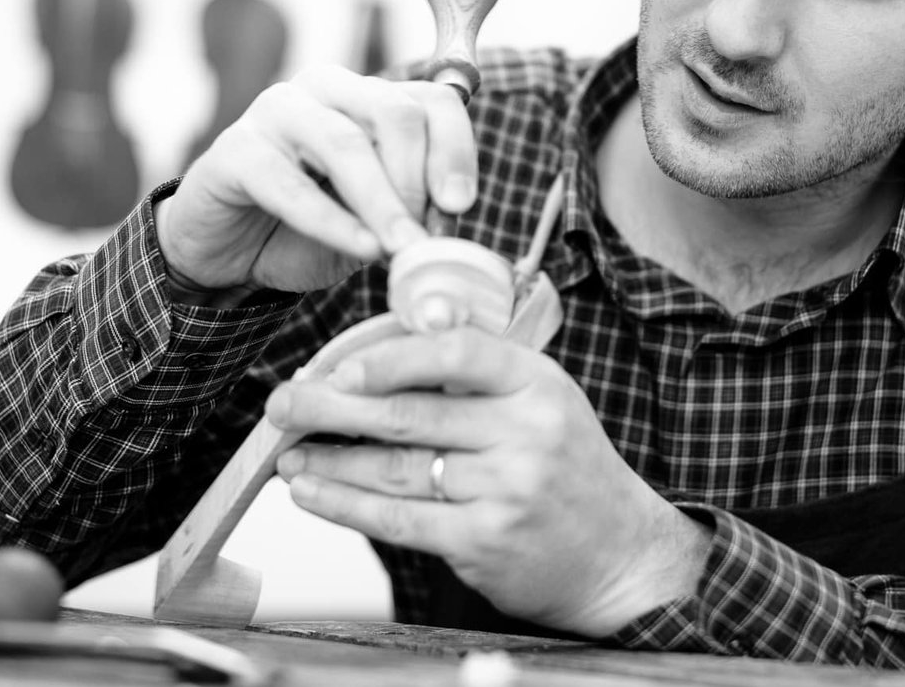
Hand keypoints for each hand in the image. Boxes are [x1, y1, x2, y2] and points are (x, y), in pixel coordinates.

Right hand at [156, 66, 477, 293]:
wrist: (228, 250)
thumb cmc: (308, 228)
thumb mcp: (374, 222)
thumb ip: (413, 212)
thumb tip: (450, 217)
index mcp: (367, 96)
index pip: (433, 100)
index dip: (456, 151)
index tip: (460, 206)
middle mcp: (324, 89)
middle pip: (395, 113)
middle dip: (417, 181)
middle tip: (423, 238)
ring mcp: (275, 112)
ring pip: (345, 143)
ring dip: (382, 202)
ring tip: (401, 248)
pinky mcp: (234, 150)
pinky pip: (289, 183)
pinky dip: (332, 219)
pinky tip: (361, 248)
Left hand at [265, 328, 712, 635]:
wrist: (620, 553)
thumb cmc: (565, 471)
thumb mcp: (540, 402)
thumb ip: (475, 376)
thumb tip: (378, 357)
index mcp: (537, 382)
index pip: (456, 352)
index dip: (389, 356)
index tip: (338, 365)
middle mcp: (526, 431)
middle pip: (410, 412)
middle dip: (333, 405)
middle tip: (284, 401)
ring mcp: (507, 488)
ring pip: (396, 466)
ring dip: (330, 458)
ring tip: (288, 452)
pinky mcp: (486, 540)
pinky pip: (400, 518)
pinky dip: (346, 504)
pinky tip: (312, 493)